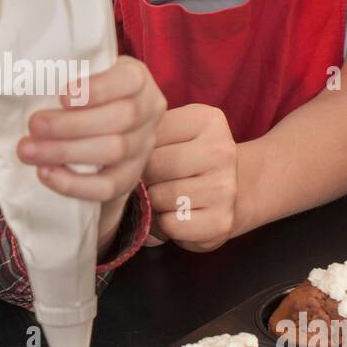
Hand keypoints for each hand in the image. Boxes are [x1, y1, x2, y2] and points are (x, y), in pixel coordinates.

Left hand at [16, 57, 166, 232]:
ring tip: (28, 150)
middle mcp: (148, 112)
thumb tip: (14, 75)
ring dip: (65, 152)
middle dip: (71, 124)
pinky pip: (109, 186)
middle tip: (33, 125)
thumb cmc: (80, 96)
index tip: (62, 96)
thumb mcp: (81, 75)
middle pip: (121, 118)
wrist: (96, 133)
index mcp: (137, 79)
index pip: (130, 79)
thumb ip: (63, 72)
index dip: (98, 89)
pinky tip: (46, 174)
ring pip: (114, 151)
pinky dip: (75, 183)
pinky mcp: (130, 178)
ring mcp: (143, 147)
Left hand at [143, 104, 237, 250]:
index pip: (149, 134)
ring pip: (158, 198)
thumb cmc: (189, 159)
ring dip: (153, 204)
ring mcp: (225, 188)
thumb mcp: (173, 133)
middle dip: (144, 178)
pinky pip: (170, 225)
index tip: (146, 156)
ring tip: (166, 198)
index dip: (138, 151)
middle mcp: (221, 151)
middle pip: (152, 167)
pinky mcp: (221, 221)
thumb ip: (146, 133)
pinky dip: (165, 226)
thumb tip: (111, 157)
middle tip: (153, 181)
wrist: (235, 190)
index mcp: (206, 120)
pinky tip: (177, 215)